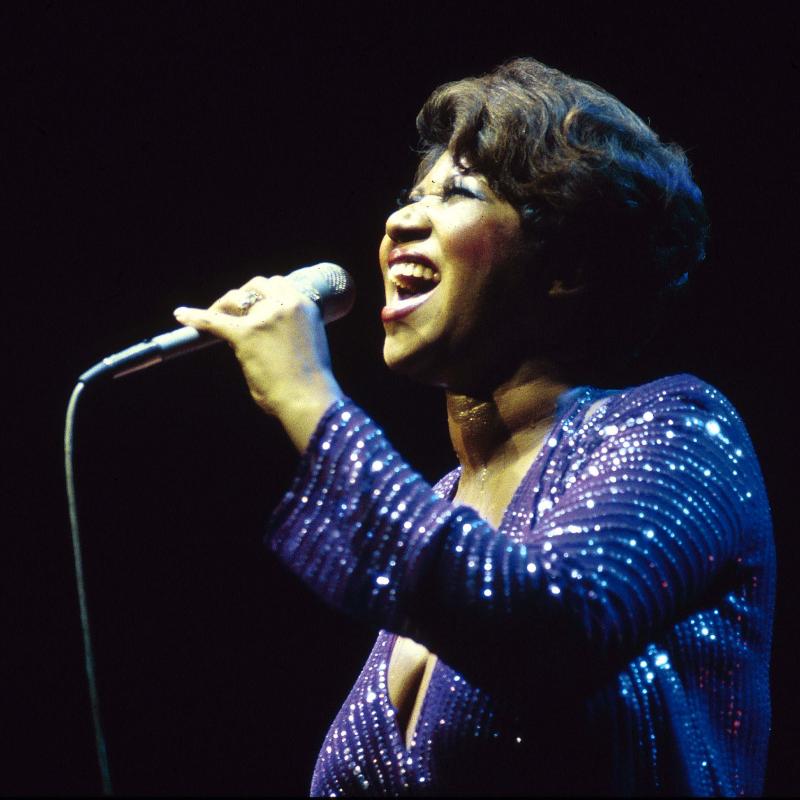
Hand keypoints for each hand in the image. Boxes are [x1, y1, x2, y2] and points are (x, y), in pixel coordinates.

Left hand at [173, 276, 343, 450]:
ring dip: (223, 306)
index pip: (277, 284)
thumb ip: (291, 329)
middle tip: (232, 312)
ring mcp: (264, 318)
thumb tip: (268, 334)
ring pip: (234, 299)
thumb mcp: (309, 342)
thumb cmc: (311, 380)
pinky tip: (182, 315)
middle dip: (242, 296)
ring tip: (214, 318)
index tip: (254, 304)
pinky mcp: (245, 334)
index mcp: (305, 305)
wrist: (309, 399)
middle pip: (255, 285)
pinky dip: (195, 317)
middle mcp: (285, 305)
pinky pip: (213, 321)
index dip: (262, 293)